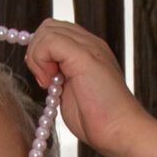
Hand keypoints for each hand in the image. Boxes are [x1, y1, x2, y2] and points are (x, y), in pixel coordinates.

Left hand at [25, 19, 142, 156]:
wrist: (120, 130)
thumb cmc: (98, 120)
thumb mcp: (71, 93)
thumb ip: (58, 77)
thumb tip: (41, 71)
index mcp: (88, 51)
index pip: (56, 32)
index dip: (41, 51)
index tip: (42, 78)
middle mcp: (90, 44)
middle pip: (49, 26)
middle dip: (36, 51)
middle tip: (43, 80)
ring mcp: (89, 47)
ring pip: (47, 30)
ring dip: (37, 57)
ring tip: (48, 83)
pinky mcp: (84, 56)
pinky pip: (50, 41)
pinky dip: (40, 60)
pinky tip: (50, 82)